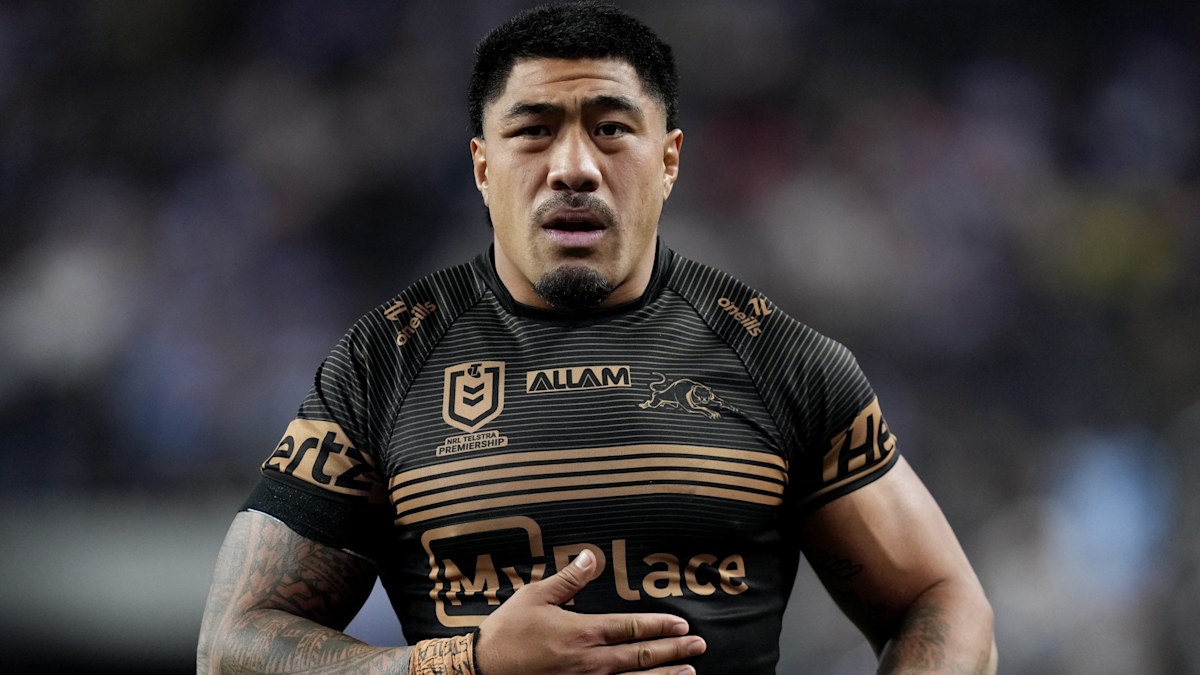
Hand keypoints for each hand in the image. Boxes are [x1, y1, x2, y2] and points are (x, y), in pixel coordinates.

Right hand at [474, 548, 705, 674]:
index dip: (659, 626)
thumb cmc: (508, 630)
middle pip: (640, 657)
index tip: (683, 625)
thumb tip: (591, 555)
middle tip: (699, 646)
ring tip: (689, 674)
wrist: (482, 669)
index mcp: (581, 631)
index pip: (631, 628)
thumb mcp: (535, 595)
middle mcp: (589, 661)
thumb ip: (568, 577)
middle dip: (673, 651)